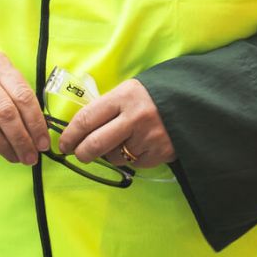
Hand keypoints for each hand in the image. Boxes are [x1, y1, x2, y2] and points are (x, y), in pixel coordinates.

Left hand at [55, 78, 175, 168]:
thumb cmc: (153, 96)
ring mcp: (148, 137)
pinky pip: (134, 164)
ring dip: (110, 155)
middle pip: (95, 144)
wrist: (192, 103)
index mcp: (123, 97)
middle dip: (82, 153)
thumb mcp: (129, 92)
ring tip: (119, 142)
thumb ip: (108, 107)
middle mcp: (134, 117)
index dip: (70, 135)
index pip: (87, 119)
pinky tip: (139, 145)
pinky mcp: (159, 153)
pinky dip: (131, 159)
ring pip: (113, 157)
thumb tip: (80, 129)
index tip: (63, 144)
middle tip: (79, 154)